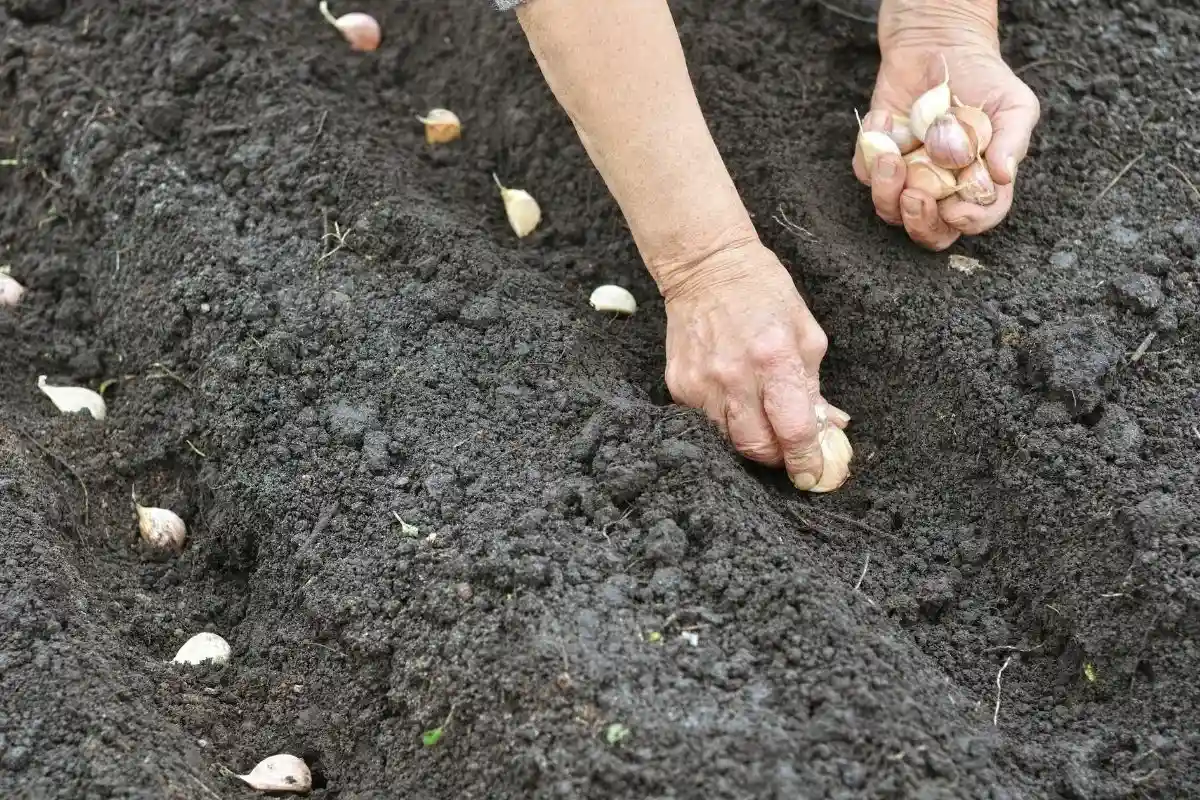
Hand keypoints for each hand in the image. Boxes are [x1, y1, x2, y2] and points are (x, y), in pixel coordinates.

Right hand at [660, 239, 850, 491]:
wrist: (705, 267)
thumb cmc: (763, 292)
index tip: (814, 474)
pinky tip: (735, 400)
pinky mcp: (678, 386)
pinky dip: (725, 422)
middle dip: (778, 456)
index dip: (807, 460)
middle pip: (757, 447)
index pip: (794, 429)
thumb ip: (815, 385)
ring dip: (751, 440)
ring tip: (762, 421)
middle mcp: (734, 376)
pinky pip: (705, 423)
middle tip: (790, 450)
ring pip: (729, 441)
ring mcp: (700, 383)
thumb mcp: (805, 332)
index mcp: (774, 358)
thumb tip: (830, 427)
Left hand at [852, 0, 1039, 249]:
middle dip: (919, 222)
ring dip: (886, 191)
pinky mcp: (877, 159)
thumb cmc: (985, 80)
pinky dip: (869, 149)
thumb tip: (1003, 176)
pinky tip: (885, 117)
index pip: (978, 217)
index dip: (969, 221)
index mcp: (978, 184)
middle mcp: (942, 189)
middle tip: (916, 197)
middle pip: (929, 231)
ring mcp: (907, 177)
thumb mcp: (1014, 105)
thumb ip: (1012, 141)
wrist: (941, 45)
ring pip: (889, 210)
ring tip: (890, 159)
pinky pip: (863, 172)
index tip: (956, 209)